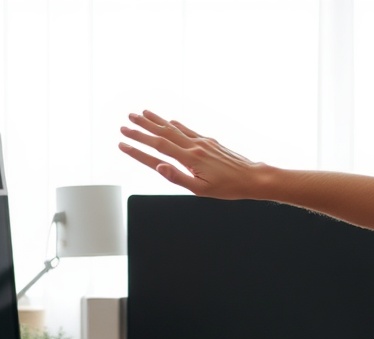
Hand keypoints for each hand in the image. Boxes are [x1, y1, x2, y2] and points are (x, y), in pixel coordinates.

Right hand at [119, 110, 261, 198]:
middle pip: (162, 134)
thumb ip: (178, 177)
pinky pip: (188, 129)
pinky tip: (168, 120)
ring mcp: (202, 142)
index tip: (122, 142)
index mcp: (190, 160)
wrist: (252, 177)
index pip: (157, 150)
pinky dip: (174, 124)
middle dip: (142, 128)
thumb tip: (158, 167)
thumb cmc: (228, 188)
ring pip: (174, 128)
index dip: (138, 147)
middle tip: (125, 121)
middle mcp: (194, 147)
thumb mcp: (201, 190)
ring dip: (156, 121)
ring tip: (141, 113)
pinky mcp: (209, 141)